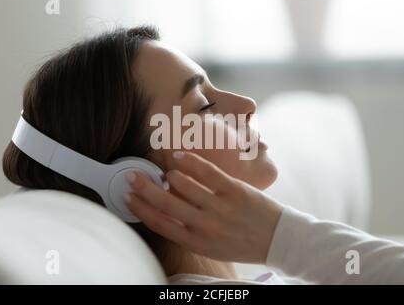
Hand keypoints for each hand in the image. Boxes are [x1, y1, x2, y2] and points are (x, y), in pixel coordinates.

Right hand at [124, 151, 282, 263]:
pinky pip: (206, 171)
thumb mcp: (211, 247)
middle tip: (132, 176)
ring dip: (169, 175)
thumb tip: (165, 211)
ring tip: (166, 172)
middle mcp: (205, 225)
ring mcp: (220, 207)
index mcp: (197, 242)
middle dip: (143, 188)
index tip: (128, 197)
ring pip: (183, 185)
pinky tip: (180, 155)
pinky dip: (189, 161)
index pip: (159, 223)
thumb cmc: (242, 244)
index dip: (140, 209)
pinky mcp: (234, 190)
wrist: (276, 240)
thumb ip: (188, 231)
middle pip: (165, 203)